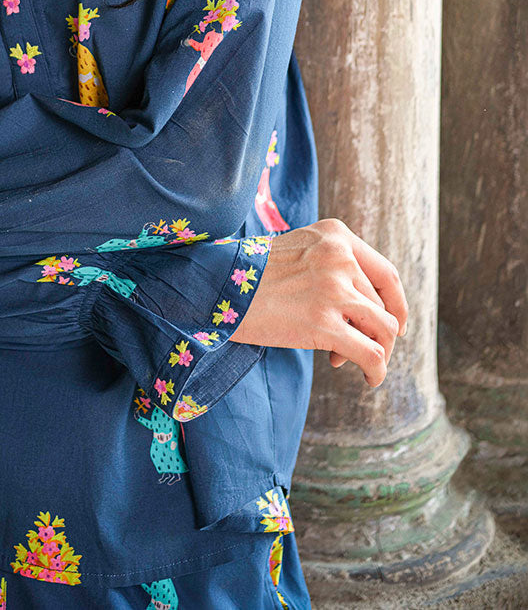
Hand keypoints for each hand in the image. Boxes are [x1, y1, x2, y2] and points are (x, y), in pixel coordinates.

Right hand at [229, 218, 408, 386]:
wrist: (217, 285)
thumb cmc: (253, 273)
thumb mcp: (299, 249)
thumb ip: (333, 264)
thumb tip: (368, 306)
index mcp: (336, 235)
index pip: (387, 274)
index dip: (397, 304)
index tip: (395, 325)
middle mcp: (339, 257)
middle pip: (383, 305)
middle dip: (376, 332)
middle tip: (356, 346)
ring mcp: (333, 289)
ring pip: (383, 329)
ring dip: (377, 351)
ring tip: (357, 364)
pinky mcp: (324, 323)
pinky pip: (371, 353)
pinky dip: (377, 370)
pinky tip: (370, 379)